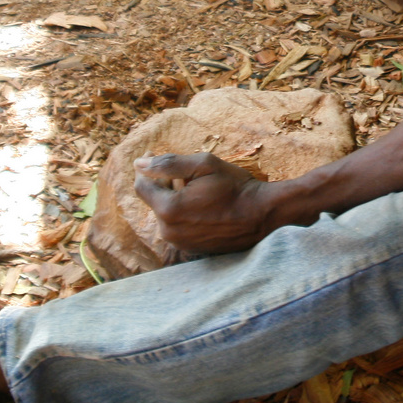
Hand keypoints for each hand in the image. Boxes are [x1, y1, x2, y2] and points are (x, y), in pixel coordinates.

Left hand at [133, 152, 275, 253]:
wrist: (263, 216)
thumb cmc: (236, 187)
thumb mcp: (204, 165)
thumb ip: (169, 164)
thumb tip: (139, 163)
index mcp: (169, 209)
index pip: (141, 187)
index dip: (145, 168)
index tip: (153, 153)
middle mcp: (169, 231)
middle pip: (155, 200)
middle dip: (164, 183)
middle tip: (187, 171)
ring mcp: (180, 243)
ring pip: (166, 214)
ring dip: (175, 198)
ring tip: (199, 188)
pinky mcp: (191, 249)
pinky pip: (178, 226)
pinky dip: (185, 213)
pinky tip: (204, 204)